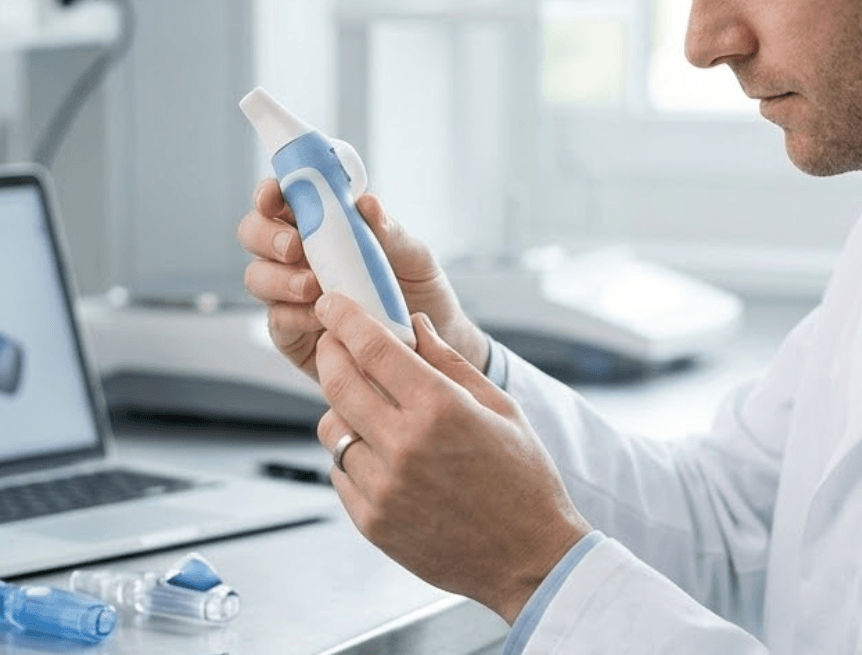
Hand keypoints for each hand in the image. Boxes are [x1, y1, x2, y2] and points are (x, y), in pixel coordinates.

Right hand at [237, 179, 489, 380]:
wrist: (430, 352)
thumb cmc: (422, 295)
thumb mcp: (416, 259)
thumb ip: (390, 232)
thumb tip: (367, 203)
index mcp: (324, 226)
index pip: (284, 200)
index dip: (270, 193)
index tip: (275, 196)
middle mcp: (299, 257)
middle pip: (255, 235)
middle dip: (267, 236)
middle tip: (295, 247)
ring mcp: (291, 296)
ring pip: (257, 278)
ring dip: (279, 278)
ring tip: (314, 286)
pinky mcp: (293, 335)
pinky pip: (278, 321)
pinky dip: (295, 316)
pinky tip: (322, 319)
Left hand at [314, 293, 590, 623]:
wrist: (530, 559)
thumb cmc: (523, 479)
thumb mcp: (500, 407)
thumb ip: (450, 362)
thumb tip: (414, 324)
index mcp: (441, 409)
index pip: (373, 348)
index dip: (345, 318)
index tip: (333, 304)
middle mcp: (405, 446)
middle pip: (338, 382)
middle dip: (331, 352)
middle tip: (335, 342)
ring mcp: (384, 488)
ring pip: (333, 429)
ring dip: (343, 409)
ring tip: (370, 410)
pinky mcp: (372, 522)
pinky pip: (340, 472)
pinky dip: (352, 456)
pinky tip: (381, 455)